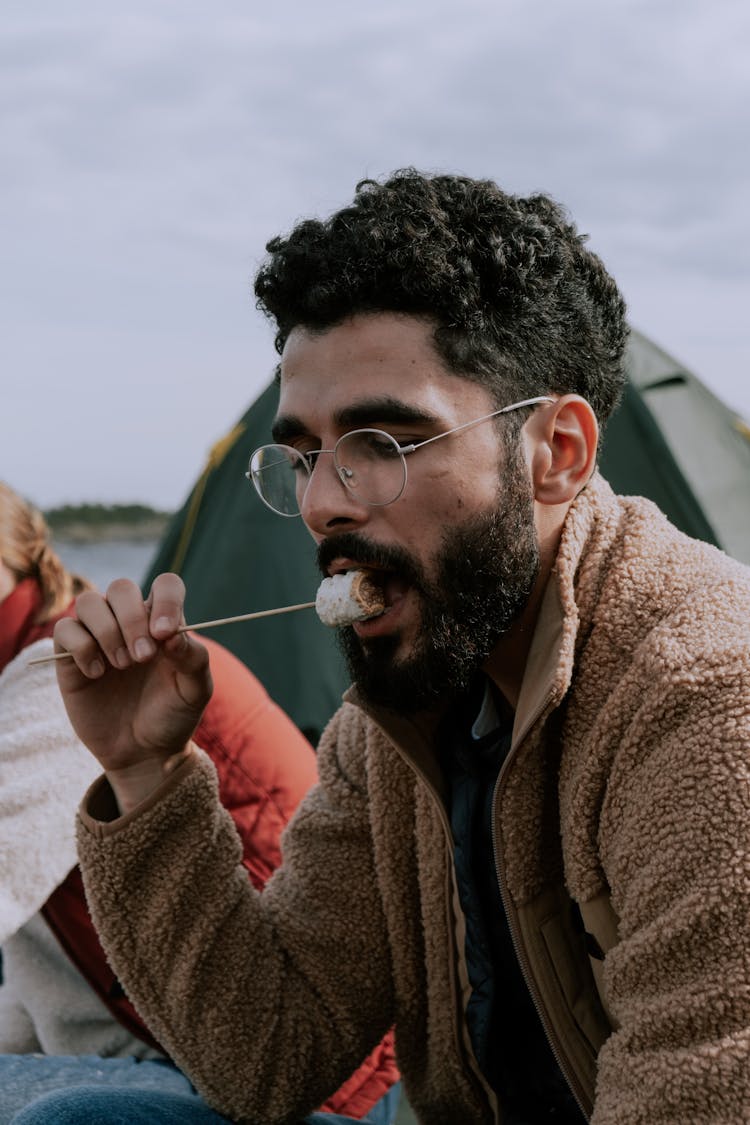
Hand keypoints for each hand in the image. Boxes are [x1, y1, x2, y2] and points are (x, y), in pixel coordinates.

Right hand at [54, 573, 211, 811]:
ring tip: (121, 666)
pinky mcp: (70, 657)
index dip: (165, 600)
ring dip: (107, 631)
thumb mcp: (195, 690)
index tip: (164, 634)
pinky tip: (97, 674)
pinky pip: (65, 629)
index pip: (165, 585)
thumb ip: (192, 658)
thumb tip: (170, 633)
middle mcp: (129, 623)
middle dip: (132, 619)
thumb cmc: (173, 715)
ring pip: (89, 602)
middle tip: (143, 658)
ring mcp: (99, 637)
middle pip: (121, 588)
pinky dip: (81, 648)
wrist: (144, 753)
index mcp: (163, 623)